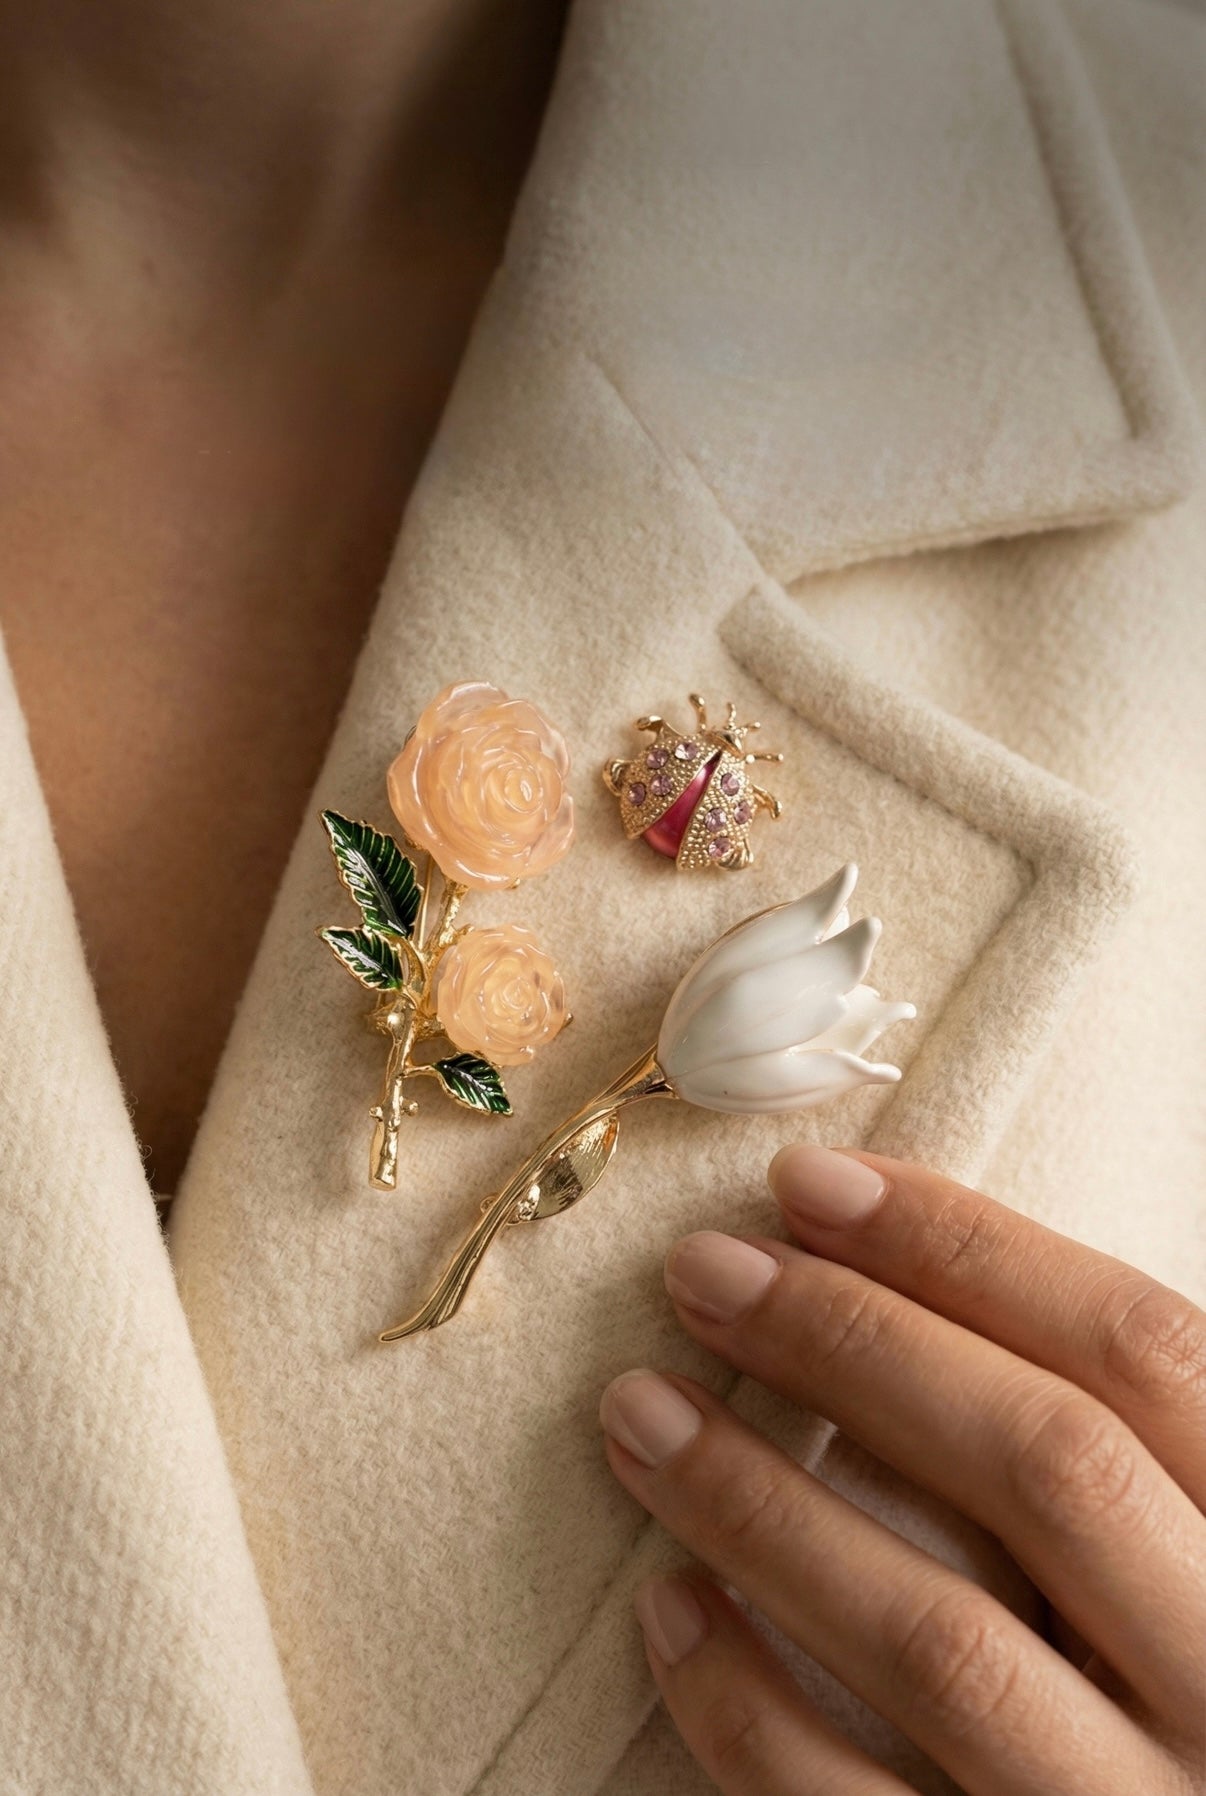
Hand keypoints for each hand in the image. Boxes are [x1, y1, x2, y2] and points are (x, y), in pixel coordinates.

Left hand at [599, 1146, 1205, 1793]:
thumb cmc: (1165, 1669)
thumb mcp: (1181, 1538)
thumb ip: (1109, 1444)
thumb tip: (896, 1268)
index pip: (1140, 1354)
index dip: (968, 1248)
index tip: (808, 1185)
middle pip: (1045, 1468)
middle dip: (856, 1342)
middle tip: (704, 1269)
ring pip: (941, 1643)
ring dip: (765, 1503)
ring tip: (638, 1407)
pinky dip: (748, 1706)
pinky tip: (668, 1607)